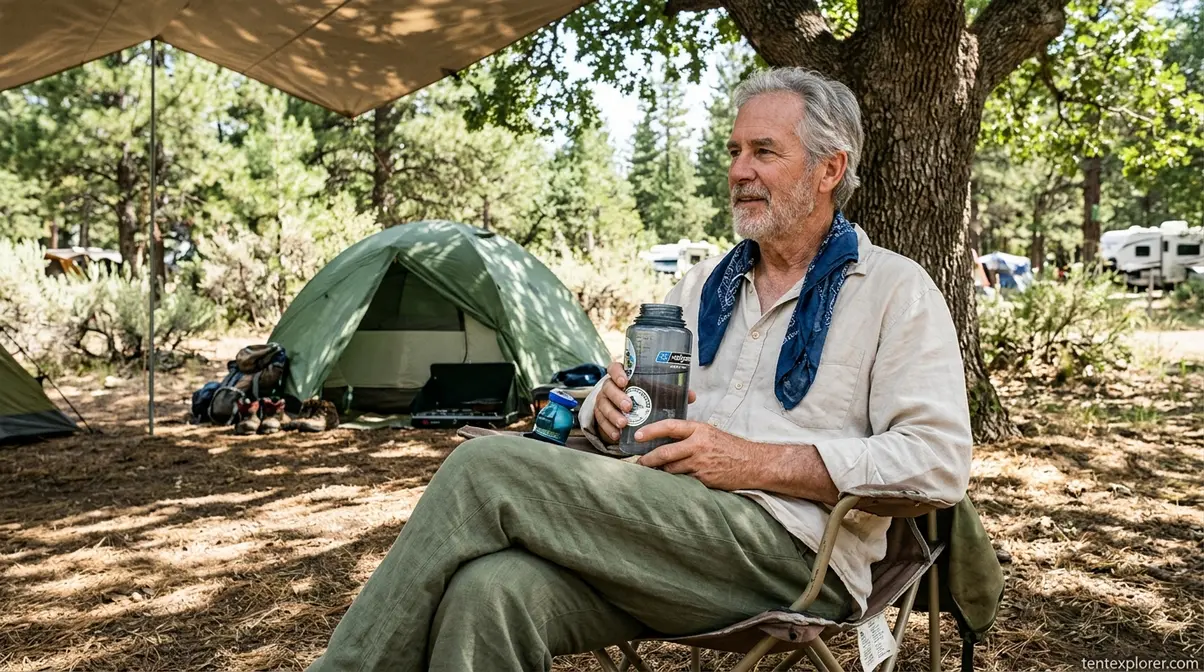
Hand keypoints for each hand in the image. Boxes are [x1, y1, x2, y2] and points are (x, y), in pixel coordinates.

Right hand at [592, 362, 696, 443]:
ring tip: (624, 424)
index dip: (618, 373)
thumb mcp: (655, 392)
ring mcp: (603, 401)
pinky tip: (617, 435)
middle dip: (618, 397)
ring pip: (603, 405)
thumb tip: (691, 396)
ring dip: (613, 415)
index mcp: (622, 375)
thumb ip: (670, 392)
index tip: (625, 381)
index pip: (614, 367)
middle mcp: (610, 386)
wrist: (624, 411)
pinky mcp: (600, 415)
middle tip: (629, 407)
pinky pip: (601, 421)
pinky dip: (608, 428)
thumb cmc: (642, 397)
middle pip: (608, 388)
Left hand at [635, 420, 760, 490]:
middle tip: (639, 462)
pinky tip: (668, 483)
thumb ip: (690, 434)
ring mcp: (700, 463)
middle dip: (648, 459)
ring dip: (660, 472)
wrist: (752, 463)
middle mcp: (698, 445)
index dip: (650, 431)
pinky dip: (674, 481)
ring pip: (671, 469)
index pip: (669, 426)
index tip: (637, 436)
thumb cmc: (730, 447)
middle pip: (664, 452)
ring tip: (651, 473)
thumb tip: (666, 438)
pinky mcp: (703, 479)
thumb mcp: (710, 433)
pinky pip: (682, 480)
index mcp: (699, 429)